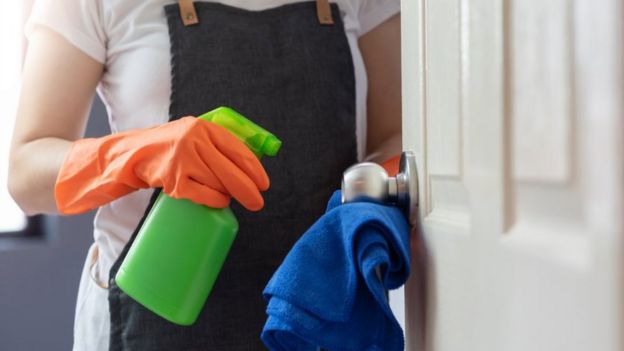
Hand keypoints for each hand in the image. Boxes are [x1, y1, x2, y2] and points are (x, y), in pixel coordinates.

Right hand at [55, 117, 268, 213]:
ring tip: (228, 198)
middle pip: (232, 171)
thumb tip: (248, 166)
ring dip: (228, 195)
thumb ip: (215, 145)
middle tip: (258, 202)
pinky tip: (218, 202)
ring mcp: (183, 160)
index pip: (238, 149)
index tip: (264, 183)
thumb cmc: (166, 150)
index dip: (255, 169)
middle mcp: (194, 140)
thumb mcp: (191, 137)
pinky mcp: (173, 179)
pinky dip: (214, 201)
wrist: (127, 157)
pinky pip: (204, 195)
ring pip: (219, 184)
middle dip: (249, 190)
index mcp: (203, 127)